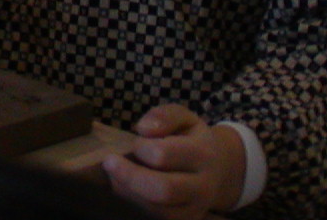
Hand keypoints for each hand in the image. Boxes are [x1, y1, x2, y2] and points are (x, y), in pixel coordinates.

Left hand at [102, 104, 245, 218]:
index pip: (163, 155)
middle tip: (108, 162)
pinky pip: (157, 219)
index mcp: (203, 155)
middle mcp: (203, 186)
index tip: (134, 142)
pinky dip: (135, 204)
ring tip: (114, 175)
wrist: (217, 170)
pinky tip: (124, 188)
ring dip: (128, 192)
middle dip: (128, 176)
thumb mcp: (183, 117)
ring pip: (158, 210)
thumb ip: (164, 116)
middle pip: (163, 190)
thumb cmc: (191, 139)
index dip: (141, 148)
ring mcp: (196, 209)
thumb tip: (143, 129)